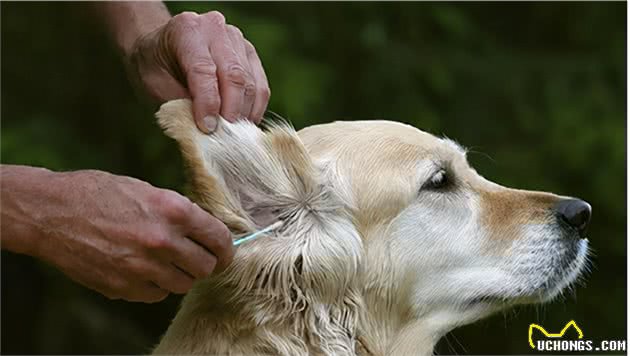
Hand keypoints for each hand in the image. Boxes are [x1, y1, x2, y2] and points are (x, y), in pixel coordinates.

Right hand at [1, 166, 233, 302]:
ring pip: (183, 285)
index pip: (220, 239)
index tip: (224, 252)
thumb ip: (179, 212)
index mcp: (174, 211)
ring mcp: (143, 267)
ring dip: (180, 276)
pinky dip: (156, 286)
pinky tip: (144, 270)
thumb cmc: (99, 193)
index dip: (226, 248)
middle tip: (196, 258)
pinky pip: (156, 295)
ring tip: (165, 262)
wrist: (51, 213)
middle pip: (206, 267)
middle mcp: (163, 241)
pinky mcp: (123, 287)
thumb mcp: (148, 190)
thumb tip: (204, 230)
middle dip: (205, 263)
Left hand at [128, 11, 269, 132]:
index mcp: (187, 30)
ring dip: (244, 114)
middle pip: (234, 75)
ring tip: (233, 134)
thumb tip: (208, 128)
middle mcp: (216, 28)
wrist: (161, 48)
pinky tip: (243, 124)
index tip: (207, 129)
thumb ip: (180, 103)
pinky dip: (254, 109)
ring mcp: (237, 40)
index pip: (204, 70)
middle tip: (225, 137)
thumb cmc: (155, 67)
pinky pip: (261, 87)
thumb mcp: (154, 85)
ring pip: (251, 83)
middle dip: (231, 111)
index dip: (208, 103)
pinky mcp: (250, 54)